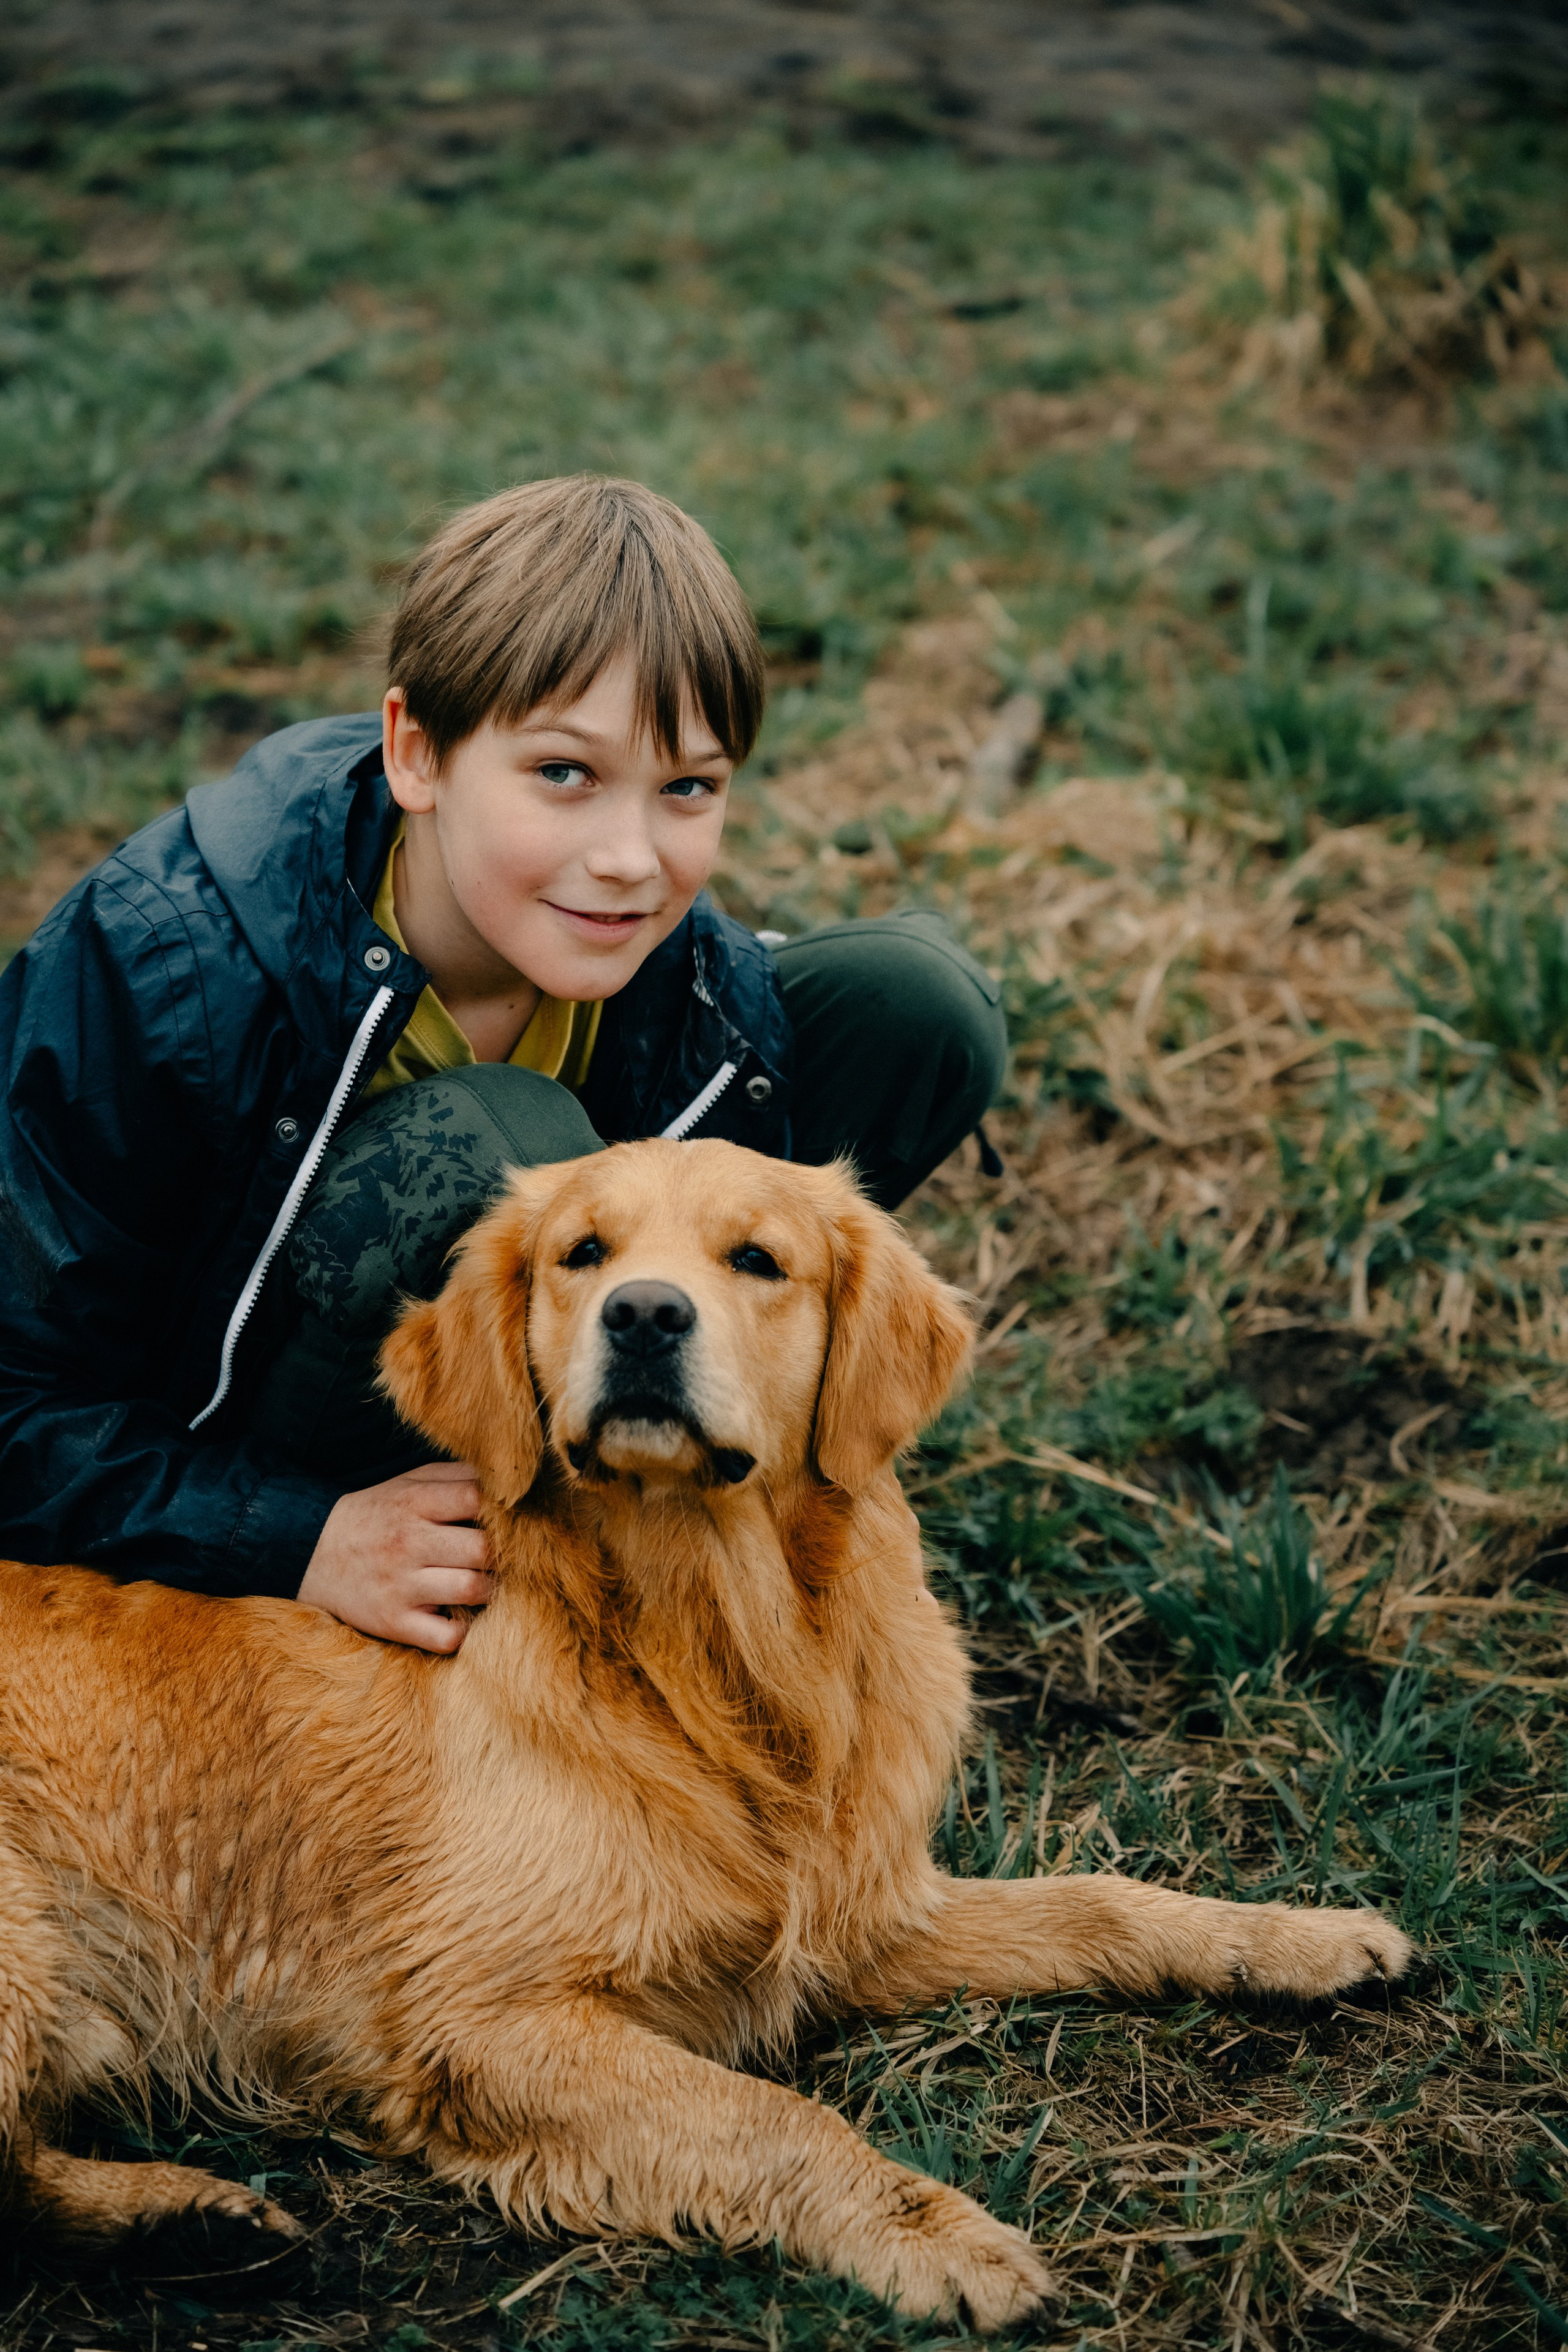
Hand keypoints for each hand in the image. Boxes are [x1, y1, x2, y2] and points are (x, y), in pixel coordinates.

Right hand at [297, 1461, 492, 1651]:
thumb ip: (457, 1476)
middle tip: (505, 1557)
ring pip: (472, 1590)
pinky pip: (446, 1636)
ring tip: (486, 1583)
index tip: (508, 1519)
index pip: (476, 1499)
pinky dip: (463, 1631)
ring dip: (491, 1590)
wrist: (312, 1552)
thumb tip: (505, 1482)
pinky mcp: (394, 1622)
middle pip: (482, 1549)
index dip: (502, 1509)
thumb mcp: (409, 1482)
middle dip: (502, 1554)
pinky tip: (460, 1616)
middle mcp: (408, 1543)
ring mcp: (401, 1586)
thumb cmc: (377, 1515)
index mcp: (414, 1502)